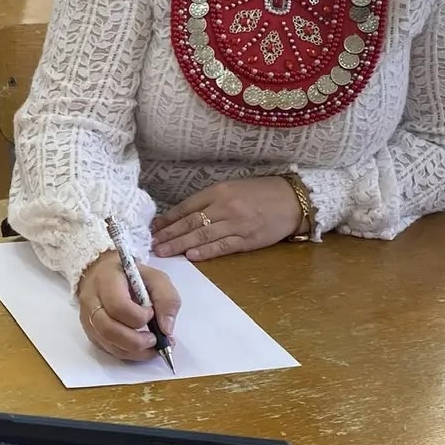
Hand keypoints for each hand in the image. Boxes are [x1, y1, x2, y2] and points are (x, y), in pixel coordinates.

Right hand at [76, 251, 181, 361]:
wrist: (106, 275)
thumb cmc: (131, 276)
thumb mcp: (155, 278)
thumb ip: (167, 299)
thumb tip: (166, 329)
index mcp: (106, 280)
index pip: (118, 306)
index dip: (139, 317)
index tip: (152, 313)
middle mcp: (91, 300)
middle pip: (108, 330)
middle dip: (136, 341)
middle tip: (155, 339)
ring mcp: (87, 318)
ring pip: (107, 344)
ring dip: (134, 351)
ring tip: (152, 346)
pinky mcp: (90, 332)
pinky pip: (107, 349)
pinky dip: (127, 353)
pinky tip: (141, 348)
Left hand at [152, 178, 305, 260]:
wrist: (292, 200)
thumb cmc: (260, 193)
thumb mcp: (232, 189)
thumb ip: (209, 201)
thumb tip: (182, 216)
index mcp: (219, 191)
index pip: (187, 207)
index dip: (169, 219)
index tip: (154, 229)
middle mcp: (225, 206)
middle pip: (191, 222)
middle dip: (170, 234)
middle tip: (152, 244)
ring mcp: (237, 223)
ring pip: (203, 235)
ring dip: (181, 244)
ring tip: (164, 251)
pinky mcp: (248, 239)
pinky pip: (223, 246)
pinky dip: (206, 252)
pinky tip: (191, 256)